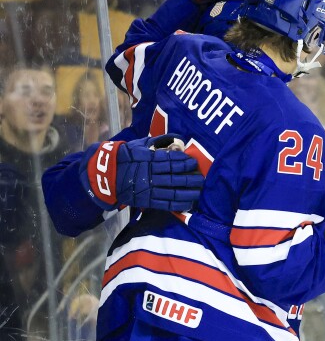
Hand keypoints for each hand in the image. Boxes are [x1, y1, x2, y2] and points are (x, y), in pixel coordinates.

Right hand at [79, 134, 203, 210]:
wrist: (106, 174)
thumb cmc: (126, 156)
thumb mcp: (140, 145)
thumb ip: (158, 141)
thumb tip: (177, 137)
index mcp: (148, 159)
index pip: (169, 160)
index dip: (183, 162)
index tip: (193, 162)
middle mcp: (149, 174)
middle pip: (173, 177)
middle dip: (189, 178)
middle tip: (202, 177)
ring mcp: (148, 189)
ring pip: (172, 191)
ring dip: (187, 192)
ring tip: (199, 191)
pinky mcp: (146, 200)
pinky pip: (164, 204)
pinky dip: (177, 204)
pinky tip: (189, 203)